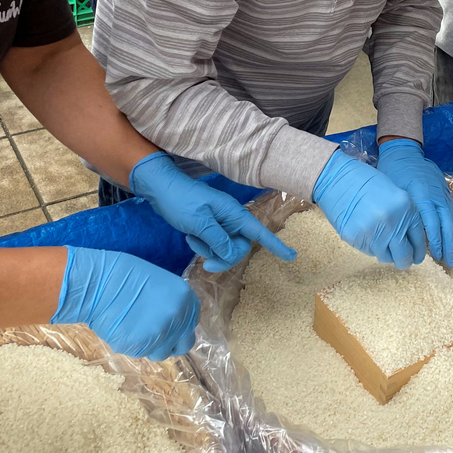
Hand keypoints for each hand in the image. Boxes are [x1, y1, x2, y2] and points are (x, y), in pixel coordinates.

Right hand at [52, 246, 199, 359]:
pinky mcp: (140, 347)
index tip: (167, 324)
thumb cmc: (126, 276)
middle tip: (154, 334)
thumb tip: (174, 320)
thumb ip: (174, 305)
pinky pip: (140, 353)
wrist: (99, 282)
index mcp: (188, 301)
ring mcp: (161, 335)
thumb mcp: (162, 285)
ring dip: (151, 345)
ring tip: (134, 327)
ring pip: (161, 353)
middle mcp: (179, 320)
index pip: (191, 324)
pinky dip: (132, 345)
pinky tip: (123, 328)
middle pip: (183, 345)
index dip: (179, 326)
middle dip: (170, 343)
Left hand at [129, 152, 294, 271]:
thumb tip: (232, 254)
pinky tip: (189, 236)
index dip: (276, 245)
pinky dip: (202, 245)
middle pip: (240, 247)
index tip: (291, 256)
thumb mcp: (199, 222)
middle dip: (224, 257)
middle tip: (206, 263)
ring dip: (208, 250)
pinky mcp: (210, 228)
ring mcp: (220, 224)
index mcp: (234, 214)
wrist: (161, 188)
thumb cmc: (181, 201)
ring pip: (225, 248)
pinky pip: (213, 245)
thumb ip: (217, 239)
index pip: (260, 232)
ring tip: (192, 238)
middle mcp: (231, 219)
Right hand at [312, 151, 423, 267]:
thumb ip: (404, 216)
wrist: (337, 178)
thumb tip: (409, 240)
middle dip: (404, 260)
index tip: (416, 257)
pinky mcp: (356, 239)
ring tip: (379, 240)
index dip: (418, 252)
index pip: (419, 240)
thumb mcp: (394, 194)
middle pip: (404, 256)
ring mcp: (374, 233)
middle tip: (401, 260)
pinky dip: (370, 247)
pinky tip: (365, 233)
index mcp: (406, 209)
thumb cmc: (366, 182)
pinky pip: (368, 251)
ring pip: (385, 256)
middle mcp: (393, 223)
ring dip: (385, 252)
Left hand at [377, 139, 452, 266]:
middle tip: (448, 263)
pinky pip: (449, 211)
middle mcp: (435, 193)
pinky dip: (449, 227)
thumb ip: (401, 212)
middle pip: (445, 222)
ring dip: (450, 238)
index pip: (431, 221)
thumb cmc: (391, 171)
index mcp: (421, 193)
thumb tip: (402, 238)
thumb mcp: (392, 191)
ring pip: (450, 218)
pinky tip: (447, 239)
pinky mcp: (445, 190)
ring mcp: (442, 191)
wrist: (404, 151)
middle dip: (447, 244)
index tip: (434, 257)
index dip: (434, 240)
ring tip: (450, 256)